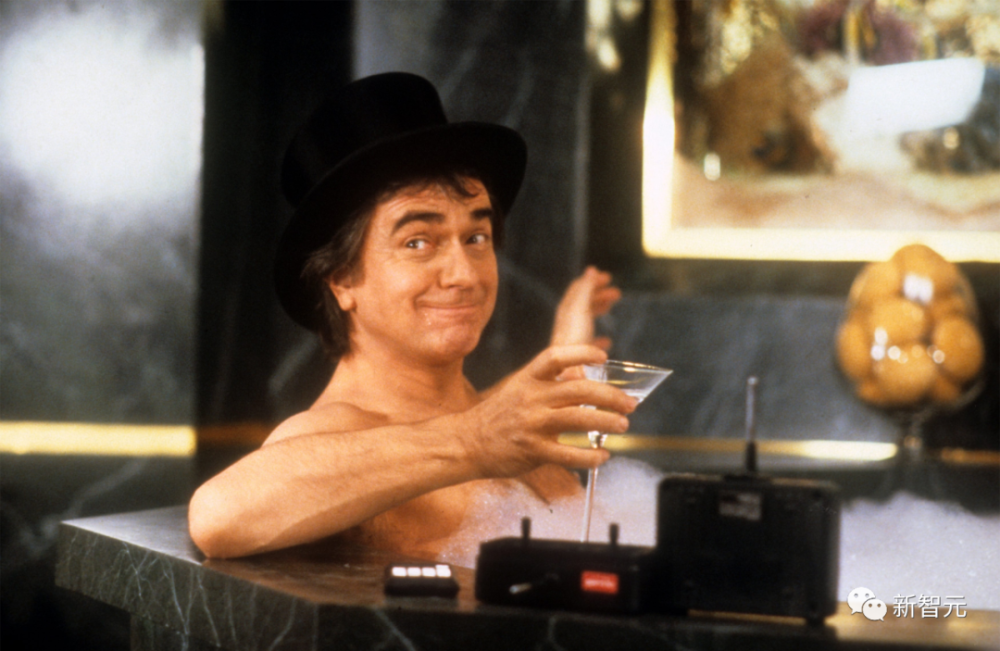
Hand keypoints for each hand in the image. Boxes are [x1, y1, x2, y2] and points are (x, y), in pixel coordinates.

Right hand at [462, 345, 636, 478]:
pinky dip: (590, 457)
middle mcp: (531, 398)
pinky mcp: (533, 451)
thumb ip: (548, 387)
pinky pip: (568, 454)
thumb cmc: (498, 416)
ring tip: (623, 425)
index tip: (603, 355)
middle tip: (629, 404)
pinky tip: (602, 456)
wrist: (465, 442)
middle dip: (610, 396)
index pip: (556, 357)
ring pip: (578, 419)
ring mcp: (532, 425)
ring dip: (606, 422)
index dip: (582, 352)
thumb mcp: (518, 390)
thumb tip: (587, 387)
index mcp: (528, 379)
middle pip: (579, 389)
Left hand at [551, 266, 620, 349]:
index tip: (607, 277)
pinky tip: (607, 342)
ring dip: (598, 310)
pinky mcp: (580, 357)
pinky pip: (590, 343)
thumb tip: (591, 270)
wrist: (567, 375)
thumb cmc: (575, 341)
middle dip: (598, 295)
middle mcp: (568, 324)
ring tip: (609, 307)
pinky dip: (599, 339)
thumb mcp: (580, 310)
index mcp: (567, 311)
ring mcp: (574, 340)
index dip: (591, 282)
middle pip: (582, 304)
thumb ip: (586, 290)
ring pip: (586, 320)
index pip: (578, 290)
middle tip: (616, 293)